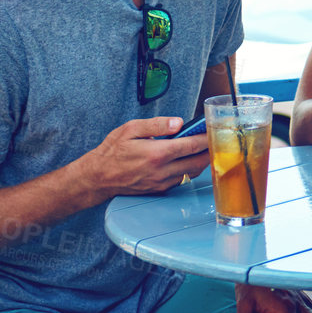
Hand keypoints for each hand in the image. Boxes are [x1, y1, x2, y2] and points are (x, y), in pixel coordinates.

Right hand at [87, 117, 211, 198]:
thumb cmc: (112, 151)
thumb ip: (157, 124)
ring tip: (201, 148)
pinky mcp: (157, 190)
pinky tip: (185, 160)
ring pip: (190, 173)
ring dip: (199, 162)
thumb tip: (179, 122)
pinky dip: (186, 170)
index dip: (206, 138)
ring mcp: (160, 183)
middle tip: (213, 140)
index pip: (191, 146)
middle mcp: (161, 171)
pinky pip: (179, 180)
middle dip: (208, 151)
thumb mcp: (131, 129)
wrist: (98, 177)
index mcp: (157, 153)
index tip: (213, 130)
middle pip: (197, 162)